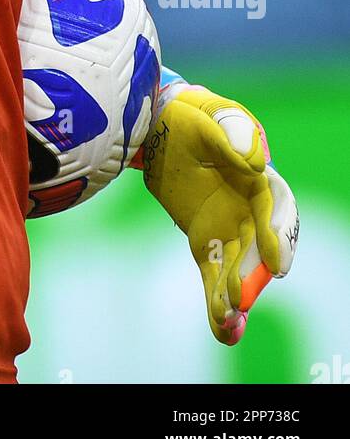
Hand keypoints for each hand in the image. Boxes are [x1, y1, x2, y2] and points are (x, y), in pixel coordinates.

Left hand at [141, 84, 298, 344]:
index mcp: (254, 178)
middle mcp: (246, 209)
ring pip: (234, 267)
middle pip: (255, 248)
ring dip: (232, 293)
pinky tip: (220, 325)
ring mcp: (226, 227)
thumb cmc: (195, 115)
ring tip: (226, 319)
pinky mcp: (204, 239)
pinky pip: (213, 272)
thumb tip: (253, 163)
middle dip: (250, 276)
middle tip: (239, 300)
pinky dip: (216, 297)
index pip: (272, 210)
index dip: (277, 237)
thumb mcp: (213, 113)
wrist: (162, 123)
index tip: (277, 264)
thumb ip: (234, 132)